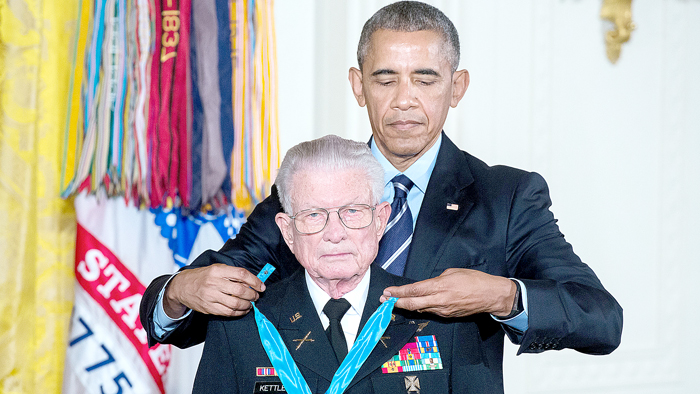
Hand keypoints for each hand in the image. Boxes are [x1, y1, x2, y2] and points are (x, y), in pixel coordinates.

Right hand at [163, 264, 265, 317]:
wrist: (182, 286)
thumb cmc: (202, 276)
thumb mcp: (216, 269)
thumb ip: (232, 273)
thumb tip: (252, 281)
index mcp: (217, 270)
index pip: (241, 274)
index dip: (254, 281)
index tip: (261, 286)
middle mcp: (214, 283)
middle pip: (240, 290)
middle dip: (253, 295)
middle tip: (256, 296)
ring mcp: (210, 296)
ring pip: (235, 303)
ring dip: (247, 305)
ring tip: (250, 304)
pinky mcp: (209, 308)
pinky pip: (228, 312)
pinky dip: (239, 312)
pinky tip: (242, 310)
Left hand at [380, 268, 515, 317]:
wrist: (491, 295)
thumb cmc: (475, 280)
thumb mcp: (453, 272)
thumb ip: (437, 280)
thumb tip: (428, 285)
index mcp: (440, 286)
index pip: (414, 290)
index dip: (398, 292)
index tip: (387, 292)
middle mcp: (440, 300)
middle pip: (412, 304)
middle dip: (396, 302)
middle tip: (384, 300)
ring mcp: (443, 310)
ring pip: (420, 308)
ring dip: (407, 305)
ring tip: (395, 301)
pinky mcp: (448, 315)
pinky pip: (430, 311)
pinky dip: (420, 306)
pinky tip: (414, 303)